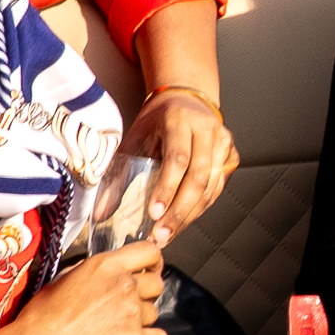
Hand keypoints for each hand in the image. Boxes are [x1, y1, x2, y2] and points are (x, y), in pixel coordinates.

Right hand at [24, 241, 170, 334]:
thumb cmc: (43, 316)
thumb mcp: (65, 278)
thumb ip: (93, 272)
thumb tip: (106, 273)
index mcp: (106, 266)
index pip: (149, 252)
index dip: (152, 262)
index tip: (150, 270)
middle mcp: (124, 285)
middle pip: (157, 284)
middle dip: (146, 293)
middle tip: (128, 304)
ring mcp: (132, 313)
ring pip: (154, 312)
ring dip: (141, 319)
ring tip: (116, 328)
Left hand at [127, 85, 236, 234]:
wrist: (186, 101)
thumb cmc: (158, 120)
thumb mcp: (135, 137)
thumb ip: (121, 172)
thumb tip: (103, 212)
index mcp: (180, 120)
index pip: (177, 159)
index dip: (167, 188)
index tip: (154, 214)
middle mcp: (207, 130)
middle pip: (198, 177)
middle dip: (179, 211)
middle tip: (162, 234)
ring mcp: (223, 143)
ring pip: (211, 187)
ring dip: (189, 215)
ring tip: (169, 233)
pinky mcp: (232, 156)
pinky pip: (217, 189)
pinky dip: (200, 209)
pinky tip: (183, 221)